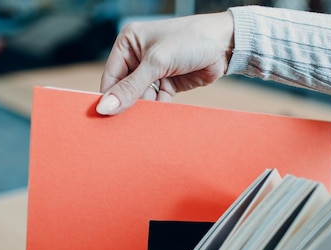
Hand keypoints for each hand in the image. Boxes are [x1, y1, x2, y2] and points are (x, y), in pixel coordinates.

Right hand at [97, 11, 233, 114]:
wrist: (224, 45)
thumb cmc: (190, 39)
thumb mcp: (157, 62)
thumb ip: (131, 88)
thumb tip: (106, 107)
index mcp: (128, 44)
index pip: (111, 77)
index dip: (109, 99)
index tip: (106, 120)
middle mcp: (138, 58)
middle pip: (125, 90)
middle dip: (127, 107)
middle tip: (123, 128)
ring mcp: (153, 72)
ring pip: (141, 99)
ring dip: (143, 111)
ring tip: (141, 126)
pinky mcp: (168, 84)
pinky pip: (156, 102)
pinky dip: (157, 112)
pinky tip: (156, 121)